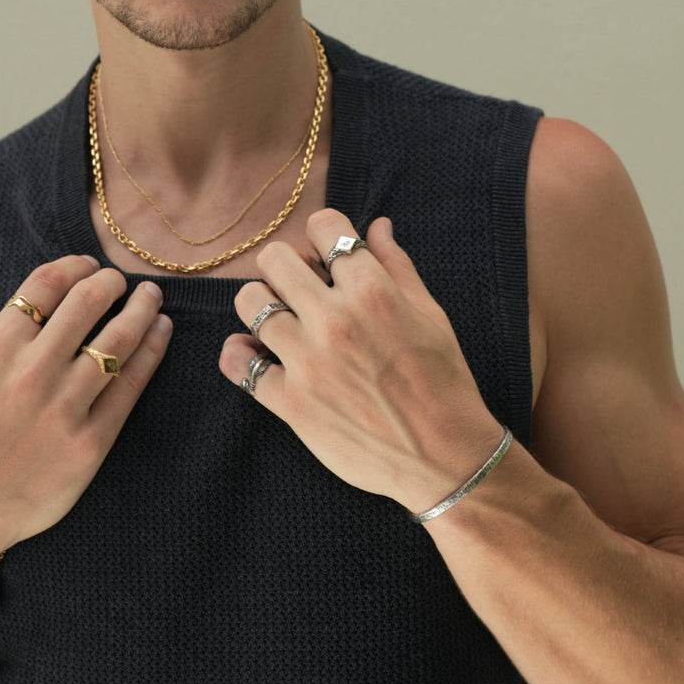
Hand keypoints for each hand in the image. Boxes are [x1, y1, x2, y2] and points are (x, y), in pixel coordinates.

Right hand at [0, 255, 172, 555]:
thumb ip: (13, 337)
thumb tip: (61, 295)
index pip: (45, 285)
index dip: (75, 266)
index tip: (90, 265)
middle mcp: (30, 372)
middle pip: (87, 303)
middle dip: (112, 283)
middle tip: (124, 281)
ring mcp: (63, 408)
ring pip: (117, 339)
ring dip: (141, 309)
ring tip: (151, 299)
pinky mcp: (91, 442)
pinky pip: (131, 384)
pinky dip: (151, 351)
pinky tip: (160, 334)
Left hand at [218, 211, 503, 515]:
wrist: (445, 457)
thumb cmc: (444, 382)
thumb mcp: (430, 315)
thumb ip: (397, 266)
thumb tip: (376, 226)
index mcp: (373, 291)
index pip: (323, 227)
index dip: (324, 236)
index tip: (328, 257)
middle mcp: (335, 320)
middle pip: (274, 259)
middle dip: (287, 266)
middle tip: (300, 288)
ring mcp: (308, 362)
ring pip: (250, 303)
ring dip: (262, 306)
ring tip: (279, 321)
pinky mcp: (292, 403)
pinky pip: (238, 365)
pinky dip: (239, 355)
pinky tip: (255, 355)